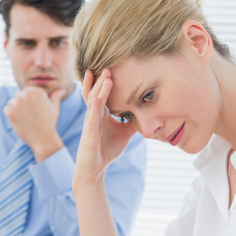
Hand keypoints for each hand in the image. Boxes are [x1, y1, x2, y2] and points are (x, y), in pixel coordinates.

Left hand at [3, 86, 65, 161]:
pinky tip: (19, 121)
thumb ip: (56, 96)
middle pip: (17, 95)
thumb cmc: (49, 123)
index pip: (26, 91)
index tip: (33, 110)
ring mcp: (18, 103)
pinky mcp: (11, 112)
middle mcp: (27, 95)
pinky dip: (10, 115)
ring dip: (15, 109)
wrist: (42, 138)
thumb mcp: (55, 108)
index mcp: (37, 91)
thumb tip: (62, 90)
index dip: (28, 101)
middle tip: (29, 115)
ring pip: (11, 102)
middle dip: (21, 104)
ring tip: (24, 119)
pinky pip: (6, 109)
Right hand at [73, 69, 136, 187]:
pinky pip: (91, 118)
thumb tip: (146, 112)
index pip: (102, 94)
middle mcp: (93, 116)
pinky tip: (97, 98)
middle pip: (95, 93)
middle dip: (100, 79)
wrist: (94, 169)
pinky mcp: (89, 134)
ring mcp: (90, 124)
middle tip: (108, 65)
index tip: (112, 67)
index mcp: (100, 114)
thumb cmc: (106, 150)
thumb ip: (132, 122)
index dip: (105, 81)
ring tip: (106, 75)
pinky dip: (94, 107)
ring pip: (93, 102)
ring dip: (99, 89)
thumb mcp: (124, 133)